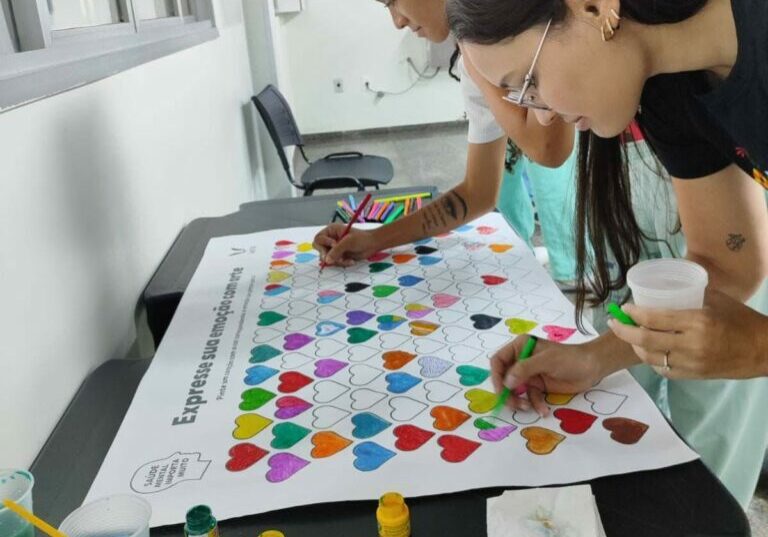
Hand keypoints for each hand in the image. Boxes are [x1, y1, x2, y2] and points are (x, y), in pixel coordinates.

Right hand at [312, 225, 378, 266]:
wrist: (373, 245)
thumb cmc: (361, 238)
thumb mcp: (348, 242)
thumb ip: (336, 251)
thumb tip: (326, 260)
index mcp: (330, 231)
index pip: (319, 239)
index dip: (325, 243)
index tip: (335, 245)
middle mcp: (330, 239)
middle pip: (320, 249)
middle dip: (328, 255)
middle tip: (337, 258)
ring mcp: (334, 249)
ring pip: (327, 258)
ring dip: (338, 261)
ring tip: (348, 259)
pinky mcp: (338, 256)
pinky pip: (334, 263)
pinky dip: (342, 263)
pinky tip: (351, 261)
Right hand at [490, 336, 603, 416]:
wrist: (593, 367)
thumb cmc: (570, 358)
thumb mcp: (546, 361)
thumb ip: (524, 369)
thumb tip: (506, 382)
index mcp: (520, 347)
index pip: (498, 360)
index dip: (496, 375)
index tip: (500, 390)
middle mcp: (521, 360)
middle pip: (504, 378)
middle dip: (507, 392)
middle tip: (513, 404)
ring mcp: (529, 374)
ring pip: (514, 390)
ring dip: (518, 400)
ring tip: (526, 408)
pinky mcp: (538, 386)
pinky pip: (529, 397)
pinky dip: (535, 404)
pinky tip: (543, 410)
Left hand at [609, 290, 767, 379]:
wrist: (764, 351)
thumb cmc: (741, 320)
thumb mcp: (717, 300)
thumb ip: (690, 295)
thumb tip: (664, 288)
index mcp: (697, 321)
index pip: (655, 318)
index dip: (634, 313)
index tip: (624, 307)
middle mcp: (691, 344)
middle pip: (645, 340)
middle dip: (624, 331)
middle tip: (613, 322)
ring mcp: (691, 363)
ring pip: (651, 357)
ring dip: (635, 346)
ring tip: (629, 335)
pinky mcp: (693, 376)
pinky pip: (663, 369)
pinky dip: (651, 359)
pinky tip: (647, 349)